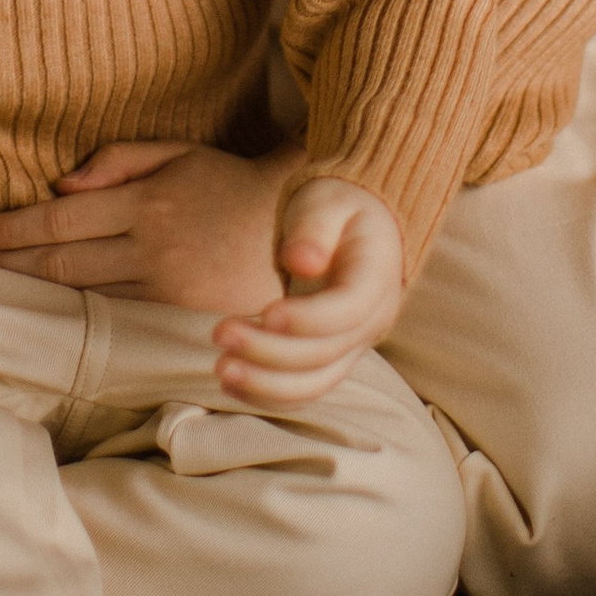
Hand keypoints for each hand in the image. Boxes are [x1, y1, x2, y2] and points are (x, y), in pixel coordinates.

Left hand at [0, 139, 301, 313]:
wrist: (303, 235)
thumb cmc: (233, 187)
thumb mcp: (181, 154)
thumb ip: (121, 161)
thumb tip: (63, 184)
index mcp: (147, 202)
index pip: (60, 220)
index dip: (12, 228)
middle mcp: (151, 247)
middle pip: (61, 260)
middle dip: (7, 262)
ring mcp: (164, 290)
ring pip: (81, 295)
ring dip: (30, 292)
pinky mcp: (177, 320)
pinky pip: (114, 317)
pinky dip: (74, 315)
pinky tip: (44, 314)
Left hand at [212, 177, 405, 411]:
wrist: (358, 229)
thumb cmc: (339, 209)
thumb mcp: (328, 202)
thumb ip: (314, 228)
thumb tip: (302, 261)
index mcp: (376, 279)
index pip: (348, 311)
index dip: (307, 319)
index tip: (265, 313)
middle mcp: (371, 322)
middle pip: (324, 353)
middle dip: (269, 351)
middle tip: (220, 333)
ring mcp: (353, 347)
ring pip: (315, 383)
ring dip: (266, 383)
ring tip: (221, 367)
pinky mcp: (329, 359)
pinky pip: (303, 389)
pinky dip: (267, 393)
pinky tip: (230, 383)